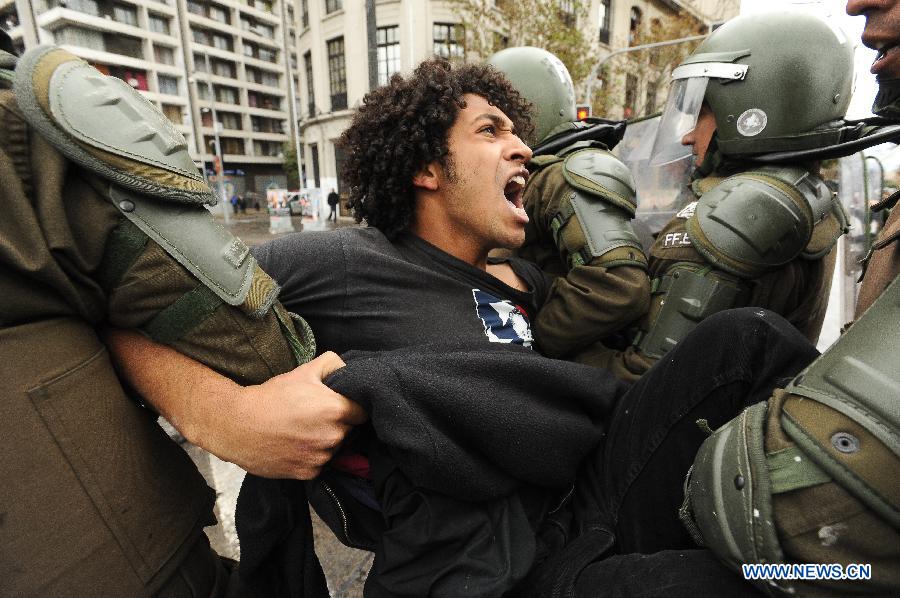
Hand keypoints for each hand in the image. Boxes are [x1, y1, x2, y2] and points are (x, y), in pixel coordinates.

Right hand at [105, 330, 366, 479]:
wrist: (238, 425)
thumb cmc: (271, 396)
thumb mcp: (303, 371)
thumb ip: (333, 364)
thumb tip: (348, 369)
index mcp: (337, 409)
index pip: (363, 411)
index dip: (352, 406)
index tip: (340, 404)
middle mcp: (334, 436)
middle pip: (350, 431)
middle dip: (339, 424)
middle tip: (316, 416)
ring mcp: (321, 457)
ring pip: (335, 449)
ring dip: (325, 441)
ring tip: (303, 431)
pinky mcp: (309, 473)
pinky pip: (319, 464)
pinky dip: (311, 457)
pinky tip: (295, 445)